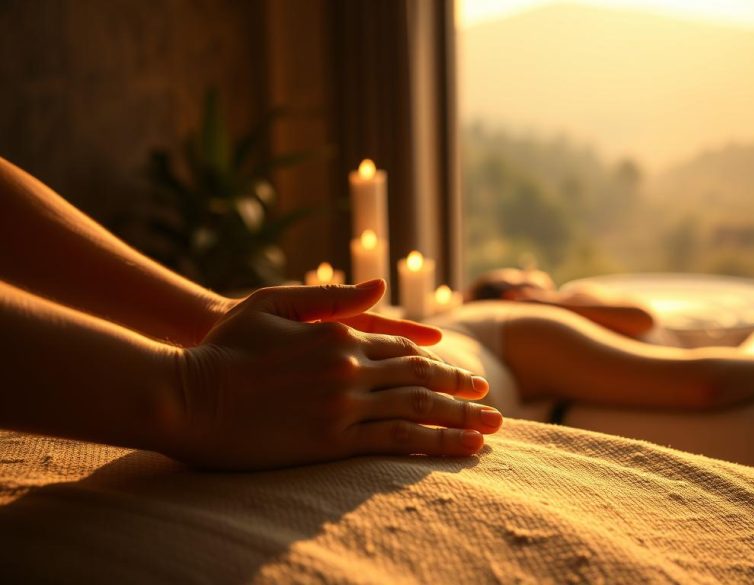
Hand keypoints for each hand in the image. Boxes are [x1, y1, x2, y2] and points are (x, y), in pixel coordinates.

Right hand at [170, 280, 501, 469]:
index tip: (464, 376)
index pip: (404, 350)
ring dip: (459, 422)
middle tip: (493, 405)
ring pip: (416, 412)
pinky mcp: (329, 442)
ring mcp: (342, 406)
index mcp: (339, 337)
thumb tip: (378, 286)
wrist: (184, 395)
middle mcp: (350, 369)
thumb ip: (329, 297)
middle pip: (421, 381)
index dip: (439, 363)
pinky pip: (392, 444)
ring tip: (490, 432)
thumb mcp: (273, 303)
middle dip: (462, 393)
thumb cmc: (222, 347)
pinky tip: (456, 452)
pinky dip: (431, 446)